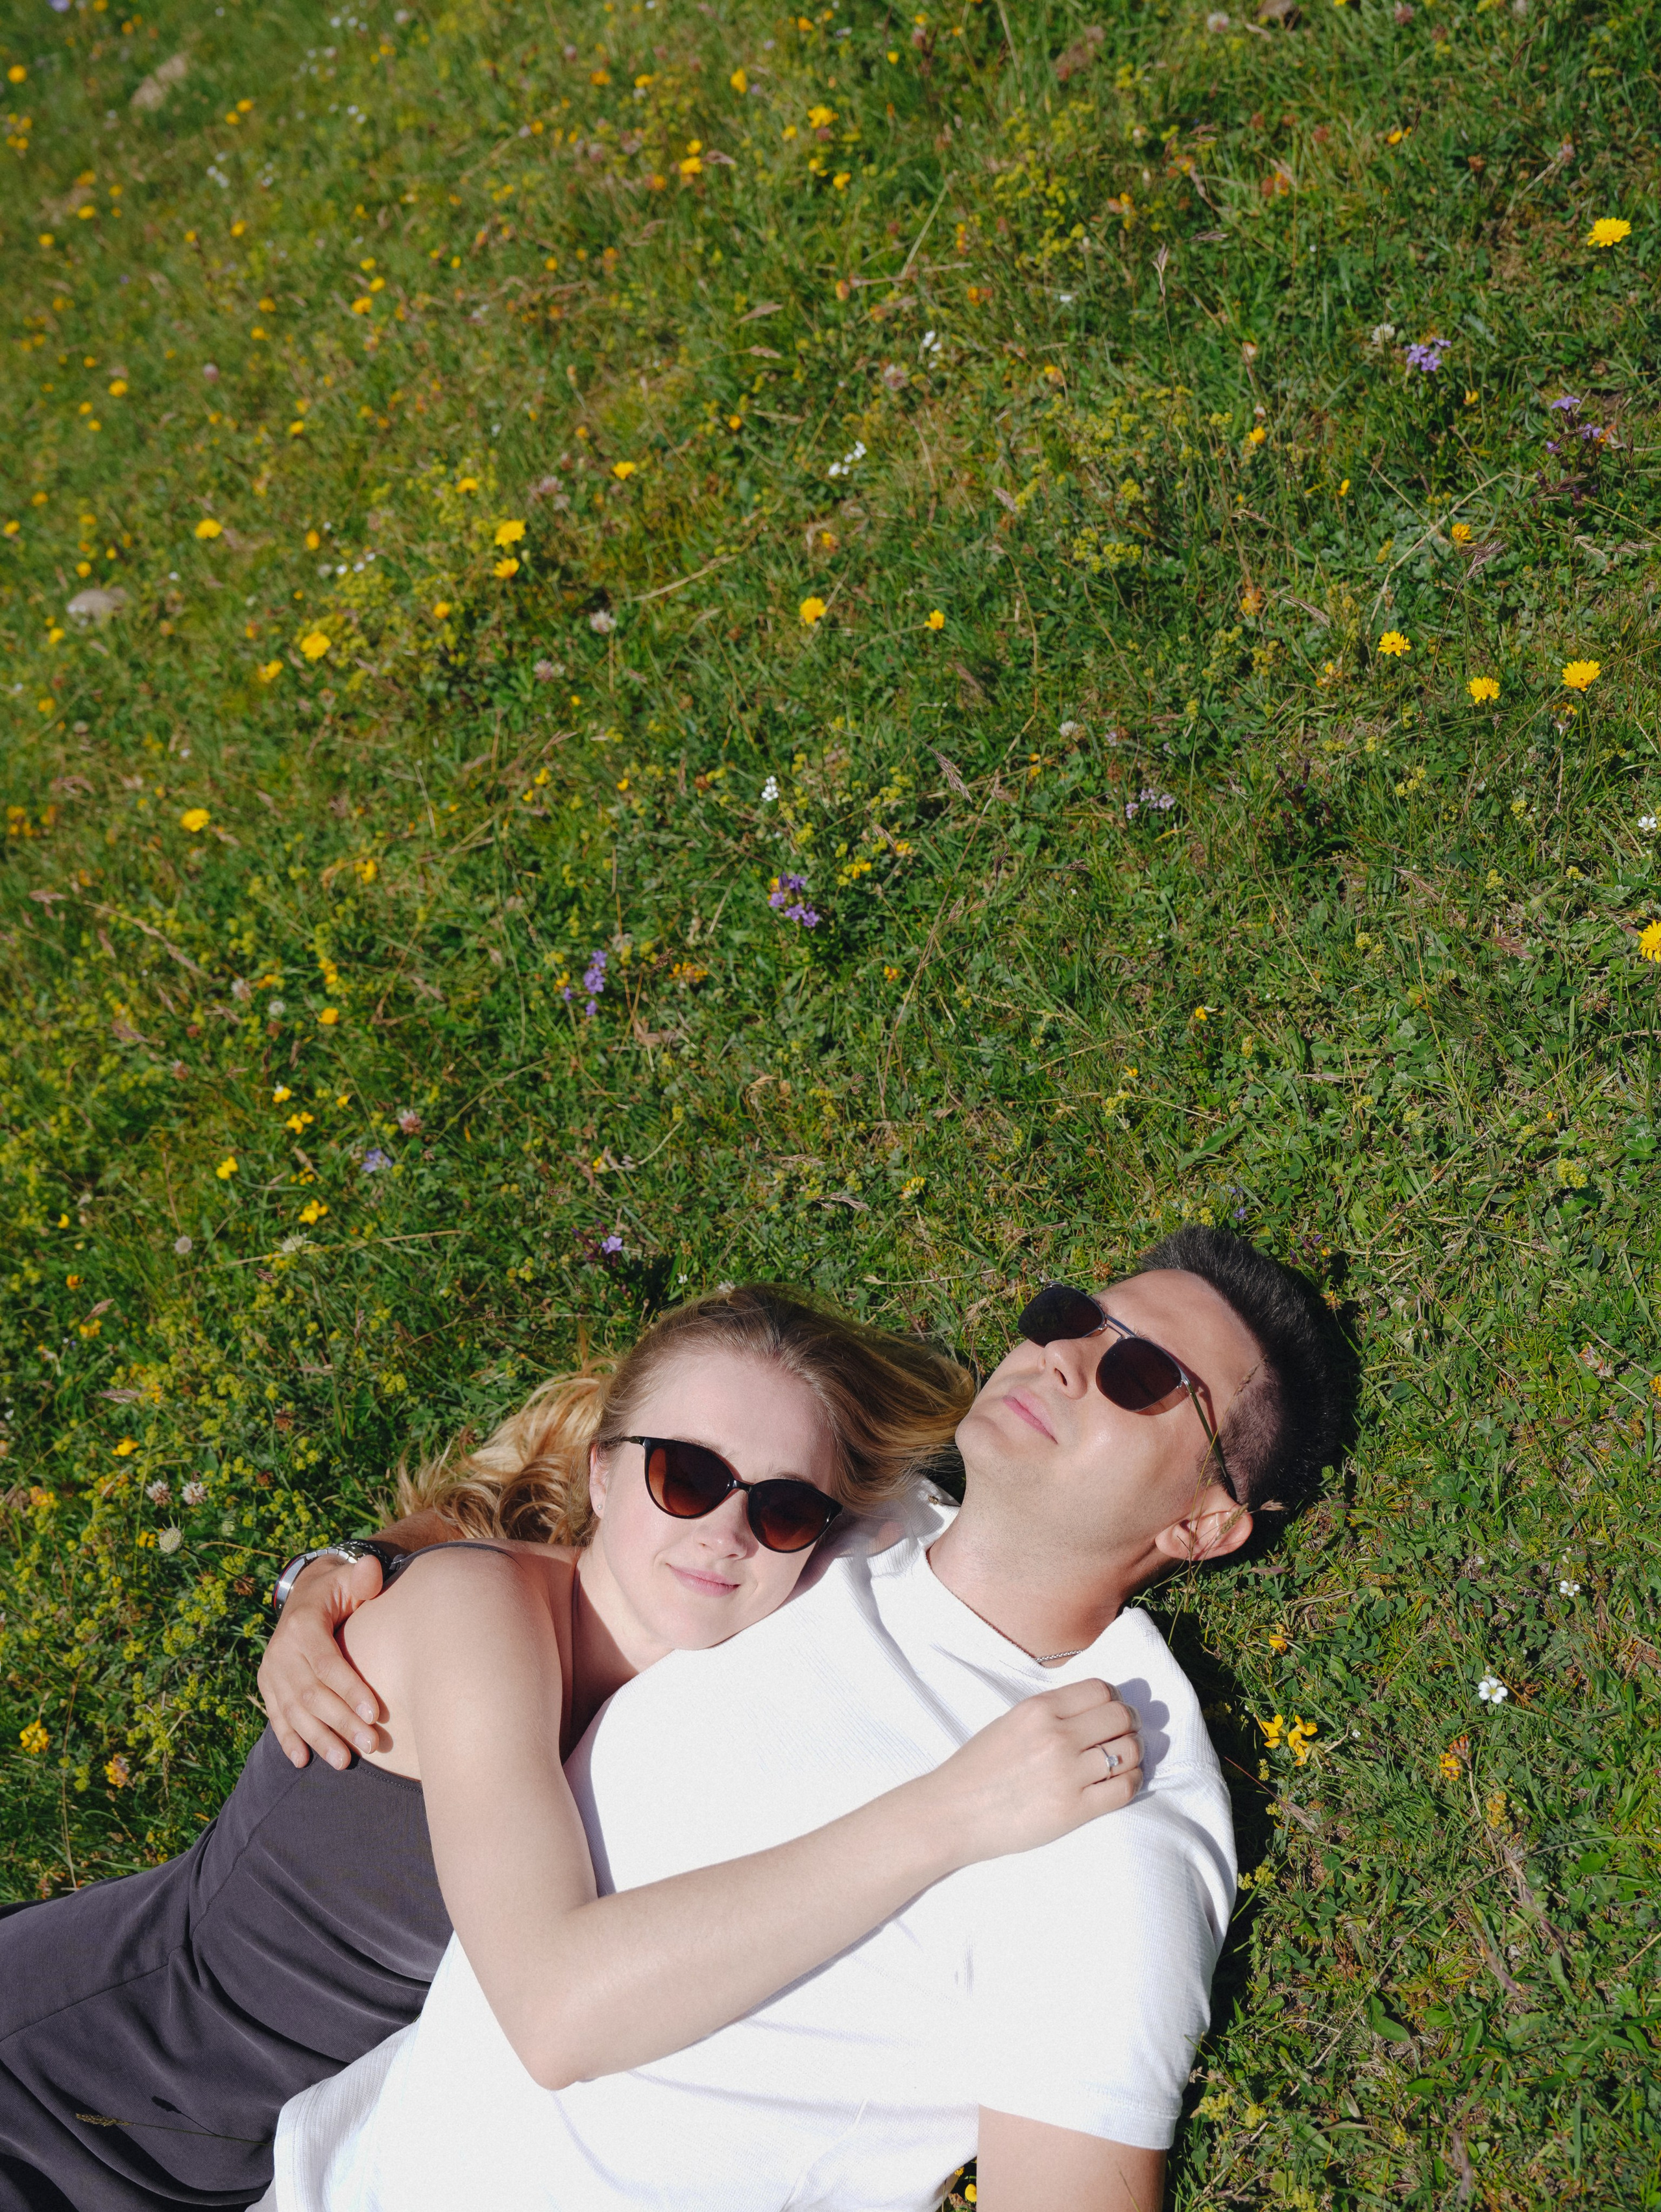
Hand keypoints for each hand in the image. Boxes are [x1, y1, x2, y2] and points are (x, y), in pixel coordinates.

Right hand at [257, 1552, 387, 1769]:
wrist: (304, 1593)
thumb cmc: (338, 1589)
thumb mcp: (349, 1577)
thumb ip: (362, 1577)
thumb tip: (371, 1569)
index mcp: (302, 1626)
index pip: (328, 1664)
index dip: (350, 1690)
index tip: (375, 1714)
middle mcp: (281, 1651)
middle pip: (312, 1694)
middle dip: (341, 1722)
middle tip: (371, 1745)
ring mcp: (271, 1671)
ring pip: (294, 1711)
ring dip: (318, 1739)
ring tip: (344, 1761)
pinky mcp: (268, 1686)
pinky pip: (276, 1716)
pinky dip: (288, 1739)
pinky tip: (302, 1761)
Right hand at [922, 1681, 1141, 1867]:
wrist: (953, 1813)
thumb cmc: (979, 1768)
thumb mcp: (1011, 1721)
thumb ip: (1051, 1713)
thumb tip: (1097, 1710)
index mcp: (1039, 1709)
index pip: (1102, 1690)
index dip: (1114, 1701)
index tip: (1112, 1713)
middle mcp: (1057, 1736)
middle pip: (1121, 1717)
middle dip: (1129, 1724)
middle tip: (1124, 1735)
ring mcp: (1068, 1773)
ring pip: (1129, 1751)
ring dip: (1134, 1754)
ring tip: (1124, 1760)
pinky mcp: (1075, 1810)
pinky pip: (1125, 1788)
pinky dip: (1133, 1782)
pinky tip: (1123, 1782)